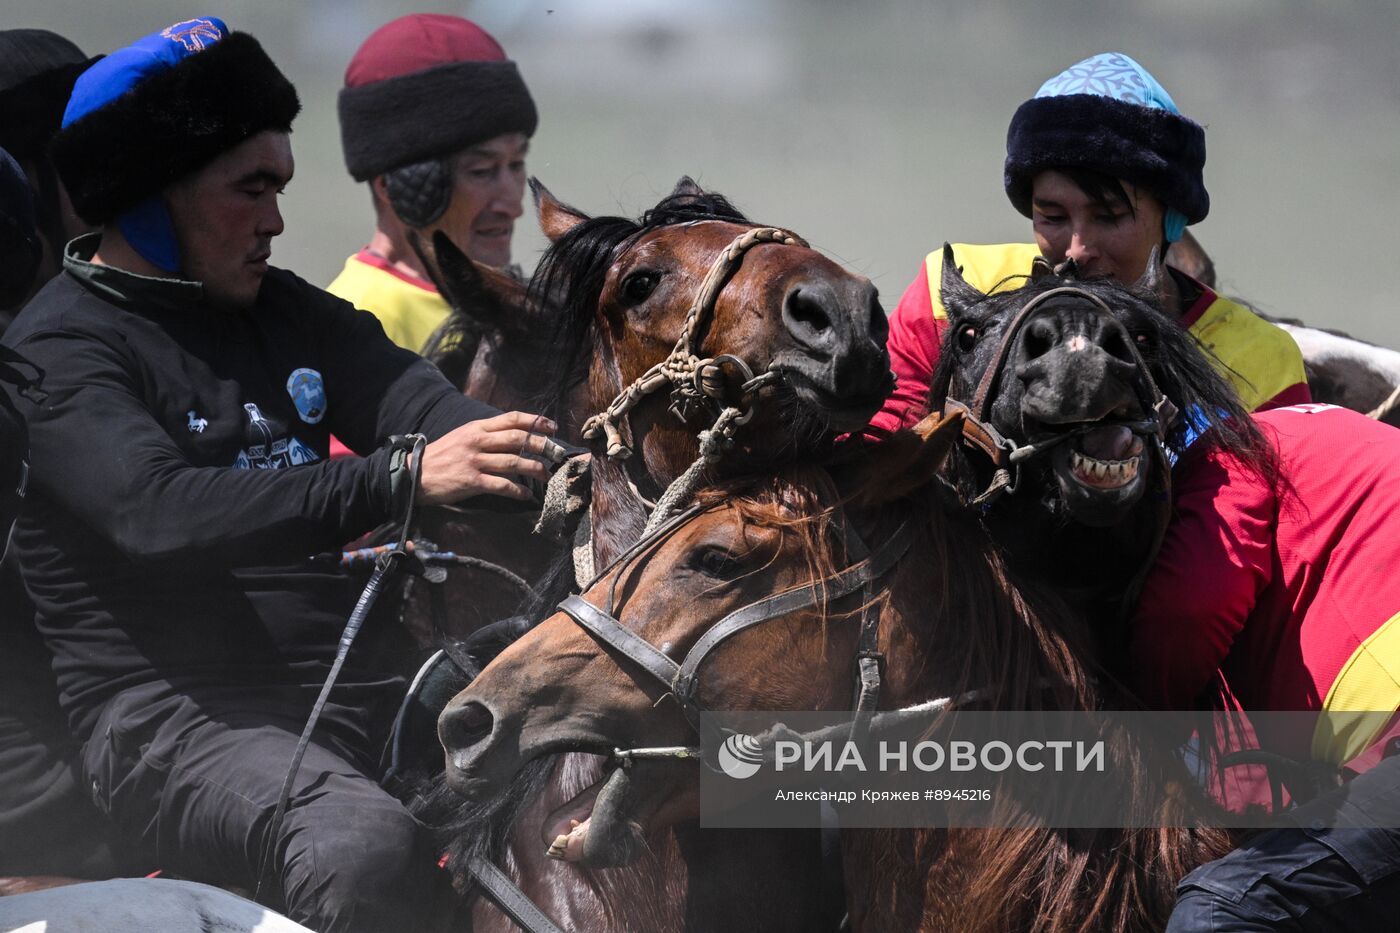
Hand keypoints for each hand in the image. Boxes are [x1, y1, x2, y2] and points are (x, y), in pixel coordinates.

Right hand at [416, 412, 557, 504]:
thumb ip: (486, 433)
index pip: (512, 419)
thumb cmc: (442, 455)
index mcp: (477, 427)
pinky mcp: (472, 481)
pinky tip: (526, 496)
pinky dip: (517, 491)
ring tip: (546, 475)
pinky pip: (502, 485)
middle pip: (518, 439)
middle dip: (542, 445)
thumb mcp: (463, 436)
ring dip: (535, 469)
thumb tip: (514, 434)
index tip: (552, 427)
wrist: (415, 474)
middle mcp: (478, 441)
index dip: (535, 421)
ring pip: (514, 462)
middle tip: (556, 452)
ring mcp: (475, 461)